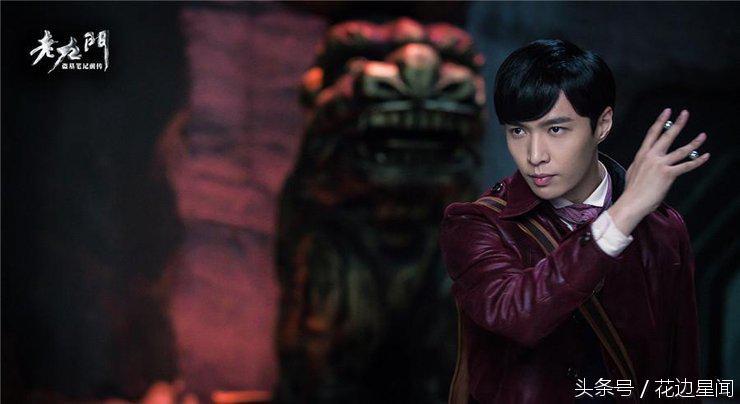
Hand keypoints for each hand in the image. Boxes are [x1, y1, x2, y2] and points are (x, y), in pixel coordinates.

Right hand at [608, 108, 709, 234]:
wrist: (631, 202)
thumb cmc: (632, 191)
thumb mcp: (633, 171)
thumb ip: (641, 163)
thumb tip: (645, 161)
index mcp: (642, 154)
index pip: (652, 134)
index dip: (660, 121)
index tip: (667, 112)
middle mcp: (651, 156)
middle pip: (667, 136)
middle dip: (677, 123)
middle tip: (685, 113)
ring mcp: (660, 165)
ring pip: (681, 150)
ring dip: (694, 142)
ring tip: (703, 135)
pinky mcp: (668, 174)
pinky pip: (686, 166)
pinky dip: (697, 161)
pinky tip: (705, 156)